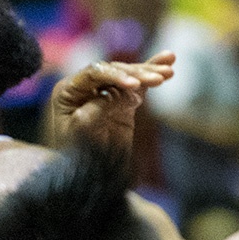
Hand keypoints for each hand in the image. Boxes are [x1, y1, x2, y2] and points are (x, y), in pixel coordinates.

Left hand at [44, 54, 176, 150]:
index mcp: (69, 90)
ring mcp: (104, 92)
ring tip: (169, 71)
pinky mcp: (121, 100)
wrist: (88, 175)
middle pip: (115, 71)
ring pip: (128, 75)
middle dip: (138, 74)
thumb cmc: (77, 153)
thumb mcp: (84, 128)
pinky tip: (168, 65)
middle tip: (160, 78)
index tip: (135, 86)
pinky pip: (138, 84)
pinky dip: (152, 74)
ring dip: (149, 71)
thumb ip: (102, 106)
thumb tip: (127, 91)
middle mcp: (86, 86)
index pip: (95, 73)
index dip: (116, 75)